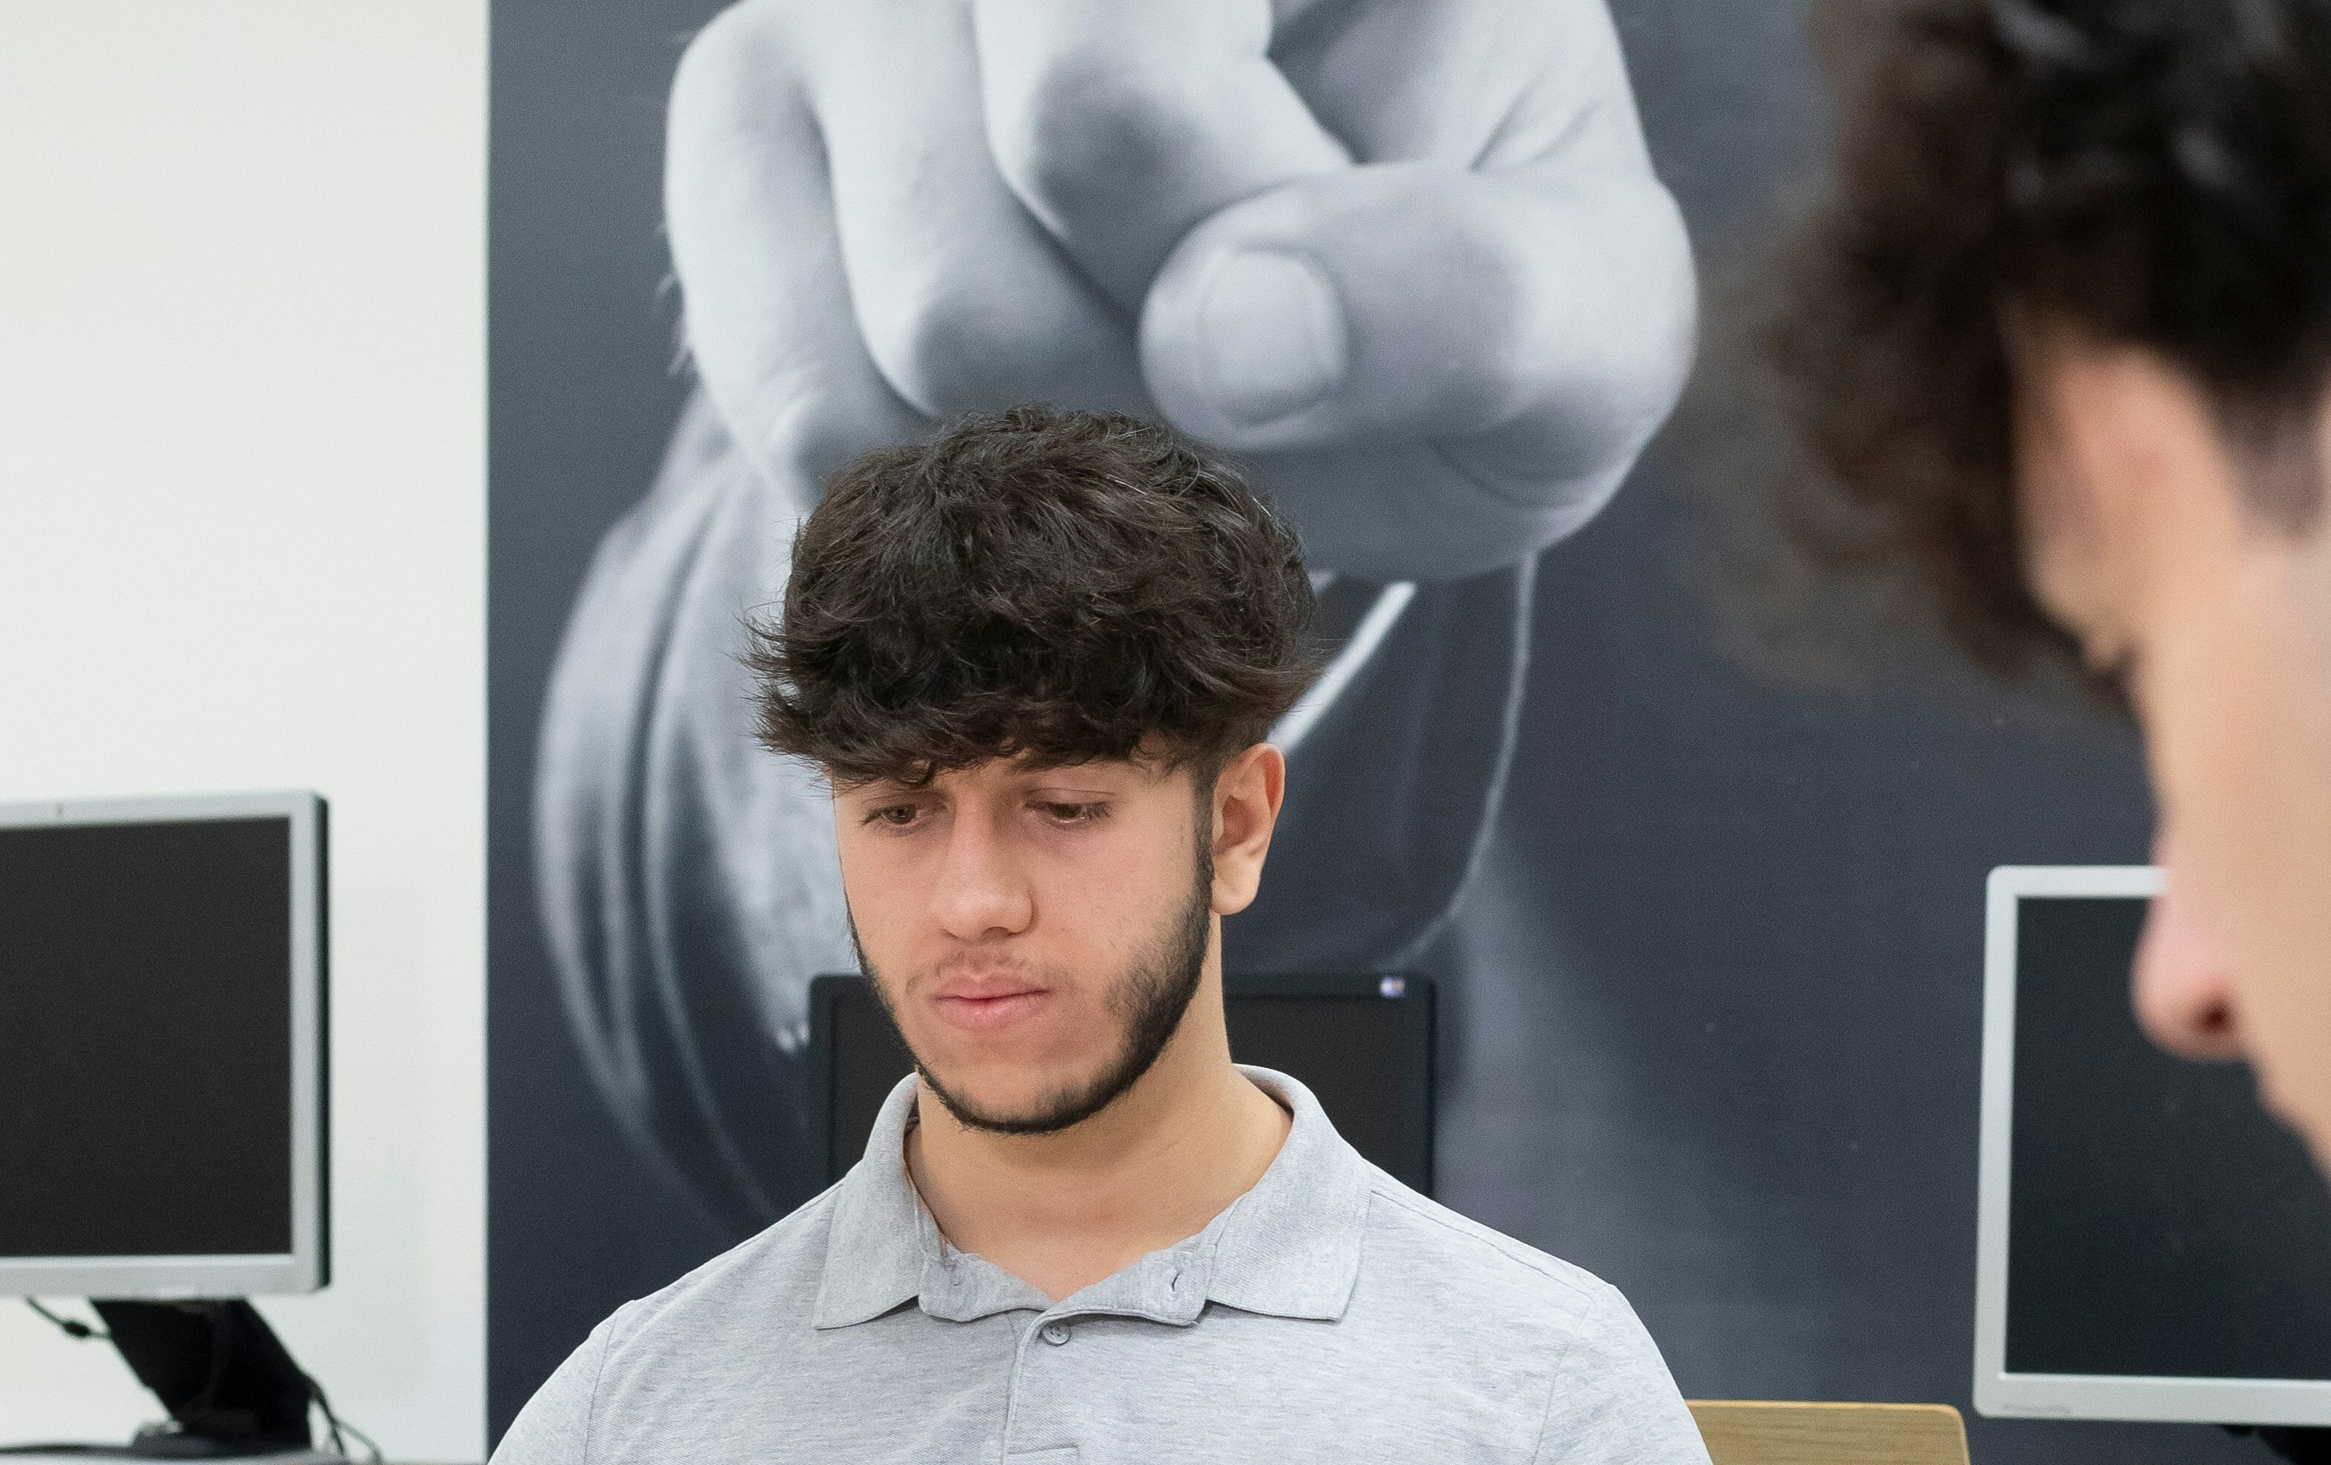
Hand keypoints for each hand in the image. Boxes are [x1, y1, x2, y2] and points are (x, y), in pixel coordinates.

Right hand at [664, 0, 1696, 579]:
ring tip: (1178, 390)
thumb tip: (1221, 342)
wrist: (1343, 342)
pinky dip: (962, 494)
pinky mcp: (749, 118)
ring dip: (1075, 461)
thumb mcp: (1581, 332)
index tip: (1368, 302)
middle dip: (1152, 409)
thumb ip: (1477, 307)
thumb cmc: (1474, 302)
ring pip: (903, 348)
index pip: (1110, 104)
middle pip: (976, 269)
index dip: (1241, 290)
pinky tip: (1062, 421)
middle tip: (1267, 374)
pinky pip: (805, 407)